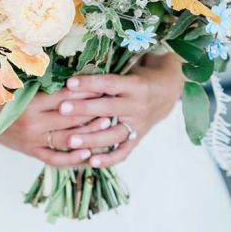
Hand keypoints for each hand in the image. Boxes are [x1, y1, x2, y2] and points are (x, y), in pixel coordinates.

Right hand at [0, 88, 108, 166]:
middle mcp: (33, 123)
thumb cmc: (1, 98)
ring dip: (89, 133)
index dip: (85, 92)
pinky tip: (89, 154)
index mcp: (30, 103)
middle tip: (113, 105)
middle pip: (70, 118)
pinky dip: (73, 158)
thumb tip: (70, 73)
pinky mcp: (32, 153)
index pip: (65, 97)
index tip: (102, 87)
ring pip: (67, 139)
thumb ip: (41, 81)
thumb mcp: (17, 85)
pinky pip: (56, 159)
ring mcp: (33, 141)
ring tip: (108, 126)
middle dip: (93, 112)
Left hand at [54, 53, 183, 168]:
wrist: (168, 91)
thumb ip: (107, 75)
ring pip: (114, 135)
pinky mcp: (139, 138)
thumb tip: (75, 75)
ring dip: (92, 139)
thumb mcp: (129, 70)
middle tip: (62, 109)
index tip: (69, 82)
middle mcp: (138, 106)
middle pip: (108, 109)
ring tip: (70, 140)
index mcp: (135, 85)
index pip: (109, 83)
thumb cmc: (141, 76)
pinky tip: (91, 161)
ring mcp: (139, 124)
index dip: (89, 83)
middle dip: (84, 109)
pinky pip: (124, 152)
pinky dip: (108, 159)